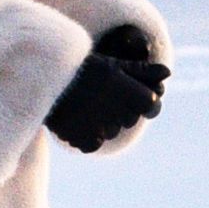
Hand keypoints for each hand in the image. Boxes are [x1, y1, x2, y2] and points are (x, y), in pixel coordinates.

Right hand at [47, 29, 169, 154]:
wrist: (40, 75)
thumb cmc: (79, 66)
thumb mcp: (112, 64)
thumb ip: (141, 72)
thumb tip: (168, 73)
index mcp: (127, 91)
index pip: (151, 105)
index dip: (141, 99)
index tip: (125, 91)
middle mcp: (117, 110)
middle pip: (129, 119)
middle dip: (118, 108)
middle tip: (97, 94)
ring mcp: (99, 127)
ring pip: (111, 131)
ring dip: (102, 122)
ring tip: (84, 104)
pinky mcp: (82, 140)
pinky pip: (93, 143)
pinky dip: (87, 135)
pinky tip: (77, 119)